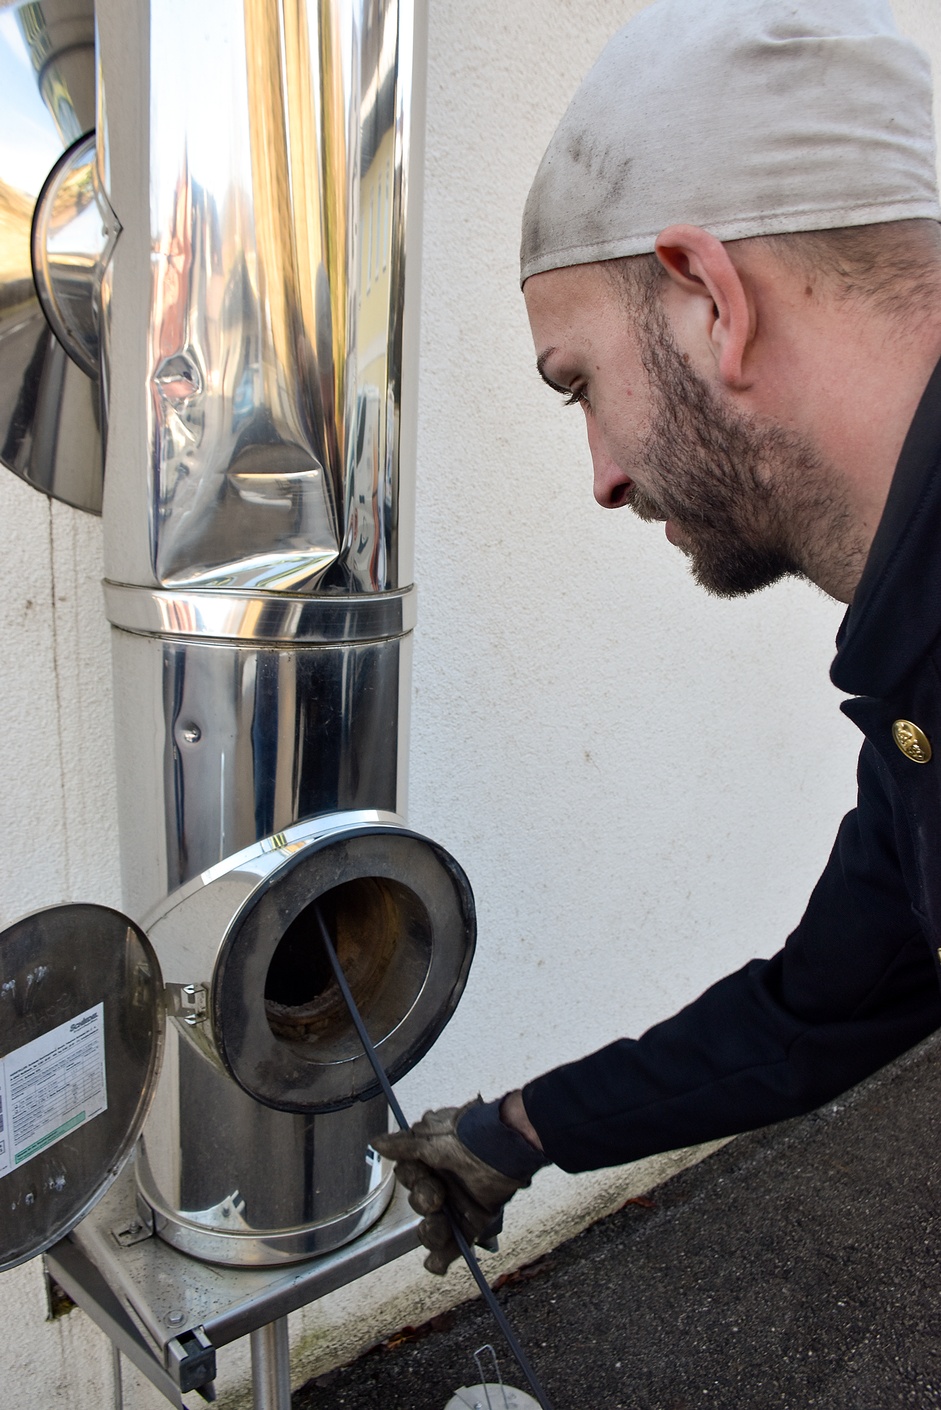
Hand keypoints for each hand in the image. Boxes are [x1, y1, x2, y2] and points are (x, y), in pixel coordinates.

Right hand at [372, 1100, 528, 1274]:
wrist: (509, 1146)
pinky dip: (441, 1258)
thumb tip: (377, 1143)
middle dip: (424, 1202)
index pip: (410, 1176)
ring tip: (439, 1225)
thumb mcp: (431, 1138)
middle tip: (437, 1198)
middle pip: (419, 1203)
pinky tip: (435, 1265)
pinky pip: (455, 1245)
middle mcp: (444, 1181)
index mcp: (432, 1158)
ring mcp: (459, 1203)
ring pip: (433, 1227)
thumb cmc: (472, 1136)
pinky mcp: (474, 1221)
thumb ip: (403, 1146)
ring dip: (431, 1232)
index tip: (422, 1177)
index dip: (413, 1180)